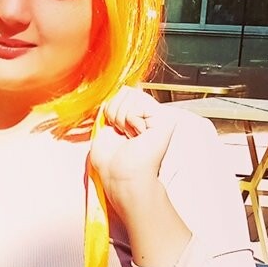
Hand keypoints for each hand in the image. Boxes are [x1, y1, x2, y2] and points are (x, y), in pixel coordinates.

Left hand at [89, 86, 179, 211]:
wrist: (120, 176)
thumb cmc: (111, 162)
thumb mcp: (103, 128)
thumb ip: (111, 107)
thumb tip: (119, 90)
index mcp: (136, 117)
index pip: (122, 92)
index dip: (111, 108)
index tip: (114, 130)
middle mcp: (149, 115)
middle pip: (126, 91)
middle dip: (115, 113)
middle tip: (122, 134)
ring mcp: (158, 116)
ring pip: (131, 95)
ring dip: (122, 119)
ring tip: (129, 137)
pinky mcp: (164, 120)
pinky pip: (138, 104)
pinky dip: (130, 120)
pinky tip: (137, 136)